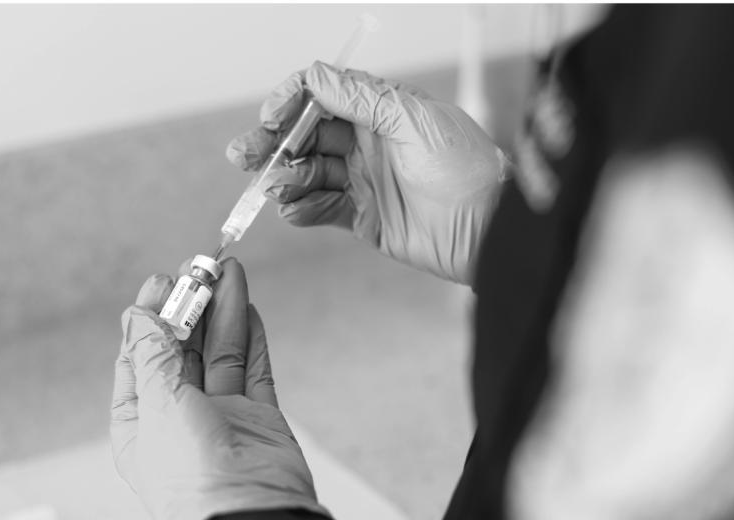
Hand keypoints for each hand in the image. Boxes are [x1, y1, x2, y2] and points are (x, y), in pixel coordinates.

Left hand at [111, 258, 329, 519]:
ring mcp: (223, 415)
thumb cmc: (191, 478)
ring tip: (229, 272)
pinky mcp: (258, 417)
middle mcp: (180, 415)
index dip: (151, 315)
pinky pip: (253, 368)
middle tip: (202, 267)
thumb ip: (153, 354)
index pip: (142, 355)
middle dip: (192, 306)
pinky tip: (247, 307)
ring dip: (224, 311)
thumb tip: (138, 314)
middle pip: (184, 348)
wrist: (248, 518)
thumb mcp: (157, 404)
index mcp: (142, 419)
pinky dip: (251, 337)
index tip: (164, 279)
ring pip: (221, 352)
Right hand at [226, 61, 508, 284]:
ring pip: (309, 173)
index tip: (271, 118)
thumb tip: (315, 76)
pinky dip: (303, 209)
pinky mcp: (364, 217)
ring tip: (276, 187)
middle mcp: (368, 143)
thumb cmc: (464, 167)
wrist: (489, 229)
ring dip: (286, 178)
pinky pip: (322, 208)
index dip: (291, 103)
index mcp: (380, 111)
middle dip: (273, 144)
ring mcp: (364, 181)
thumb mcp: (413, 119)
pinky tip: (293, 209)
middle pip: (306, 136)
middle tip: (244, 156)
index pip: (322, 96)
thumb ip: (362, 98)